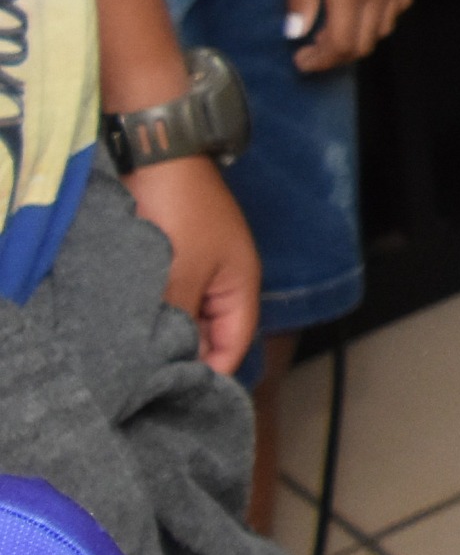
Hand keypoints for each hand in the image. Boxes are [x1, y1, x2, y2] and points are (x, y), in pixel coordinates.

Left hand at [124, 155, 260, 376]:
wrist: (157, 152)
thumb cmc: (179, 212)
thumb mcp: (178, 276)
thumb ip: (177, 326)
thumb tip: (170, 370)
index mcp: (241, 287)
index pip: (231, 349)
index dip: (207, 378)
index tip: (171, 402)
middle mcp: (222, 282)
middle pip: (206, 337)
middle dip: (179, 359)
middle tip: (143, 385)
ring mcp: (195, 268)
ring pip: (180, 319)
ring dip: (159, 335)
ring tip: (129, 360)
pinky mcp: (170, 258)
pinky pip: (162, 300)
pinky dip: (147, 314)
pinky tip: (122, 326)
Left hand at [285, 0, 415, 72]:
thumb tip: (296, 32)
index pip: (340, 44)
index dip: (320, 60)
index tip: (300, 59)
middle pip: (364, 44)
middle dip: (336, 55)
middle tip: (313, 46)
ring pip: (385, 28)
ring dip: (359, 37)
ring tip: (337, 24)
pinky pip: (401, 6)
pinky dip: (382, 17)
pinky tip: (366, 6)